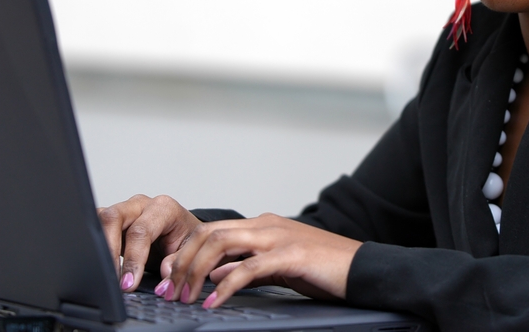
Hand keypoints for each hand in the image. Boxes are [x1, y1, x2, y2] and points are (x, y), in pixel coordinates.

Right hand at [98, 194, 201, 291]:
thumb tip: (165, 271)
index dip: (133, 259)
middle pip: (114, 218)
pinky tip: (98, 263)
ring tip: (103, 273)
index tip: (128, 283)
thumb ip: (179, 260)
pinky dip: (94, 244)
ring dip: (99, 247)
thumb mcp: (191, 249)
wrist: (182, 231)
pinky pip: (95, 225)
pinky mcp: (112, 219)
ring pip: (100, 219)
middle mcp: (141, 204)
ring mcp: (125, 209)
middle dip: (108, 250)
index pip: (141, 231)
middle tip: (112, 278)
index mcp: (163, 208)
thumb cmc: (185, 238)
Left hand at [159, 214, 362, 307]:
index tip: (168, 278)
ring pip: (222, 243)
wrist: (360, 267)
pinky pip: (248, 268)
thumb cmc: (322, 268)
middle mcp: (266, 225)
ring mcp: (278, 237)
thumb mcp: (278, 267)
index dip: (184, 252)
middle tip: (169, 290)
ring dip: (196, 270)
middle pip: (209, 233)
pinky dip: (226, 285)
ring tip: (185, 296)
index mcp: (262, 226)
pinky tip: (214, 302)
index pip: (211, 230)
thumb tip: (214, 277)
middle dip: (182, 261)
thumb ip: (247, 268)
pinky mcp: (290, 254)